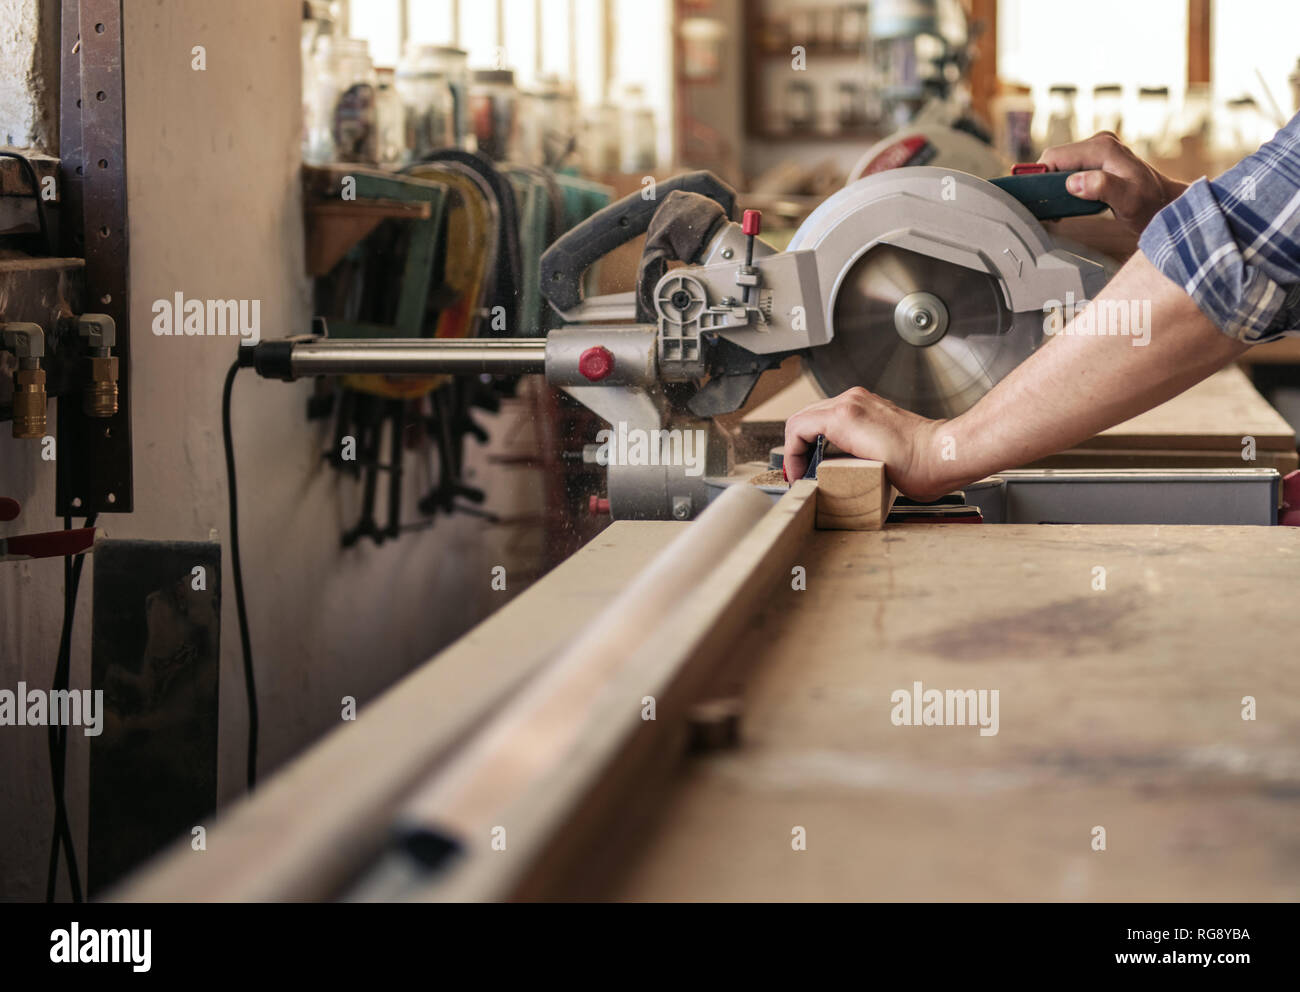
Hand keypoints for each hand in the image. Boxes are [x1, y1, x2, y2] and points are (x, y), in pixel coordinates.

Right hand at [783, 386, 949, 500]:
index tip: (797, 475)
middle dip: (797, 446)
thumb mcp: (862, 472)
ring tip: (813, 464)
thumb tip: (818, 476)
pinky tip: (832, 452)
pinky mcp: (872, 406)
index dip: (791, 456)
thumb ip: (832, 467)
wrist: (944, 455)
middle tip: (800, 472)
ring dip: (810, 438)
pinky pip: (836, 413)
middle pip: (804, 418)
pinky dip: (826, 431)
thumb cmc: (916, 468)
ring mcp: (862, 401)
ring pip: (818, 414)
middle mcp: (851, 402)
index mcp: (844, 416)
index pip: (797, 428)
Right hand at [1039, 132, 1187, 235]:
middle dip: (1046, 184)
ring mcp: (1098, 150)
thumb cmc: (1151, 204)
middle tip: (1051, 210)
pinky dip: (1064, 186)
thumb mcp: (1128, 199)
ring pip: (1060, 165)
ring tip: (1061, 209)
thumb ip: (1102, 187)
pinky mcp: (1097, 160)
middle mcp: (1099, 143)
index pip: (1054, 156)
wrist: (1166, 205)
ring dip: (1055, 187)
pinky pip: (1070, 169)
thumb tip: (1074, 182)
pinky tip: (1070, 202)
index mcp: (1102, 148)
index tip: (1038, 200)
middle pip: (1055, 159)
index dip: (1040, 177)